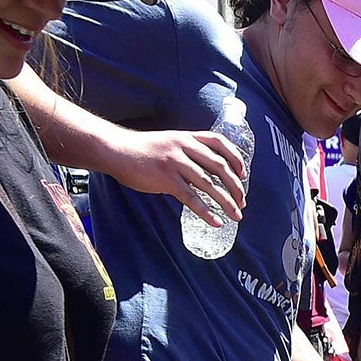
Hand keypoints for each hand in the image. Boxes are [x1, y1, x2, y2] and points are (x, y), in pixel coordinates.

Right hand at [106, 128, 247, 226]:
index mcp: (187, 138)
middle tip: (242, 201)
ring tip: (236, 216)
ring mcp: (176, 163)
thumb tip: (201, 175)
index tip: (244, 173)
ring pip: (209, 184)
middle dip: (235, 186)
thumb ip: (186, 154)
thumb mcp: (168, 143)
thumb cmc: (141, 150)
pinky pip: (192, 198)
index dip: (235, 157)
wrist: (116, 150)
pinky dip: (206, 212)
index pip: (219, 142)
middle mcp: (184, 147)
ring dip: (226, 202)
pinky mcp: (166, 179)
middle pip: (220, 166)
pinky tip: (216, 222)